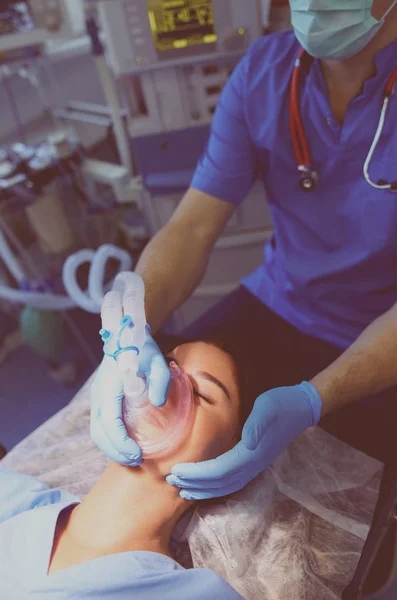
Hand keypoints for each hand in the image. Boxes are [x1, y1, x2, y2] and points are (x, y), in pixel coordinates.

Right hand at [90, 288, 170, 464]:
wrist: (125, 336)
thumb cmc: (142, 349)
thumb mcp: (157, 360)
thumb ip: (160, 380)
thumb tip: (158, 403)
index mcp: (109, 386)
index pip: (109, 422)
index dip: (121, 443)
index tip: (138, 455)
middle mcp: (99, 395)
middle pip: (99, 433)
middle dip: (116, 452)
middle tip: (137, 462)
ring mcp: (97, 399)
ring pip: (97, 433)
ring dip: (111, 450)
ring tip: (132, 458)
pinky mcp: (101, 402)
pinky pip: (100, 428)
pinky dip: (110, 441)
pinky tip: (125, 446)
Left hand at [166, 382, 321, 498]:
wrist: (302, 408)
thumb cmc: (283, 404)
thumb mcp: (269, 407)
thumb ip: (258, 424)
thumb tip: (247, 441)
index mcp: (252, 452)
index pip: (219, 470)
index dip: (197, 474)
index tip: (176, 471)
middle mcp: (253, 464)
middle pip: (220, 482)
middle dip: (195, 484)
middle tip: (170, 481)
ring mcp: (255, 465)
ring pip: (226, 485)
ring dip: (203, 488)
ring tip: (182, 488)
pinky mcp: (254, 460)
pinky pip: (231, 479)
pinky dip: (215, 485)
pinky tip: (203, 483)